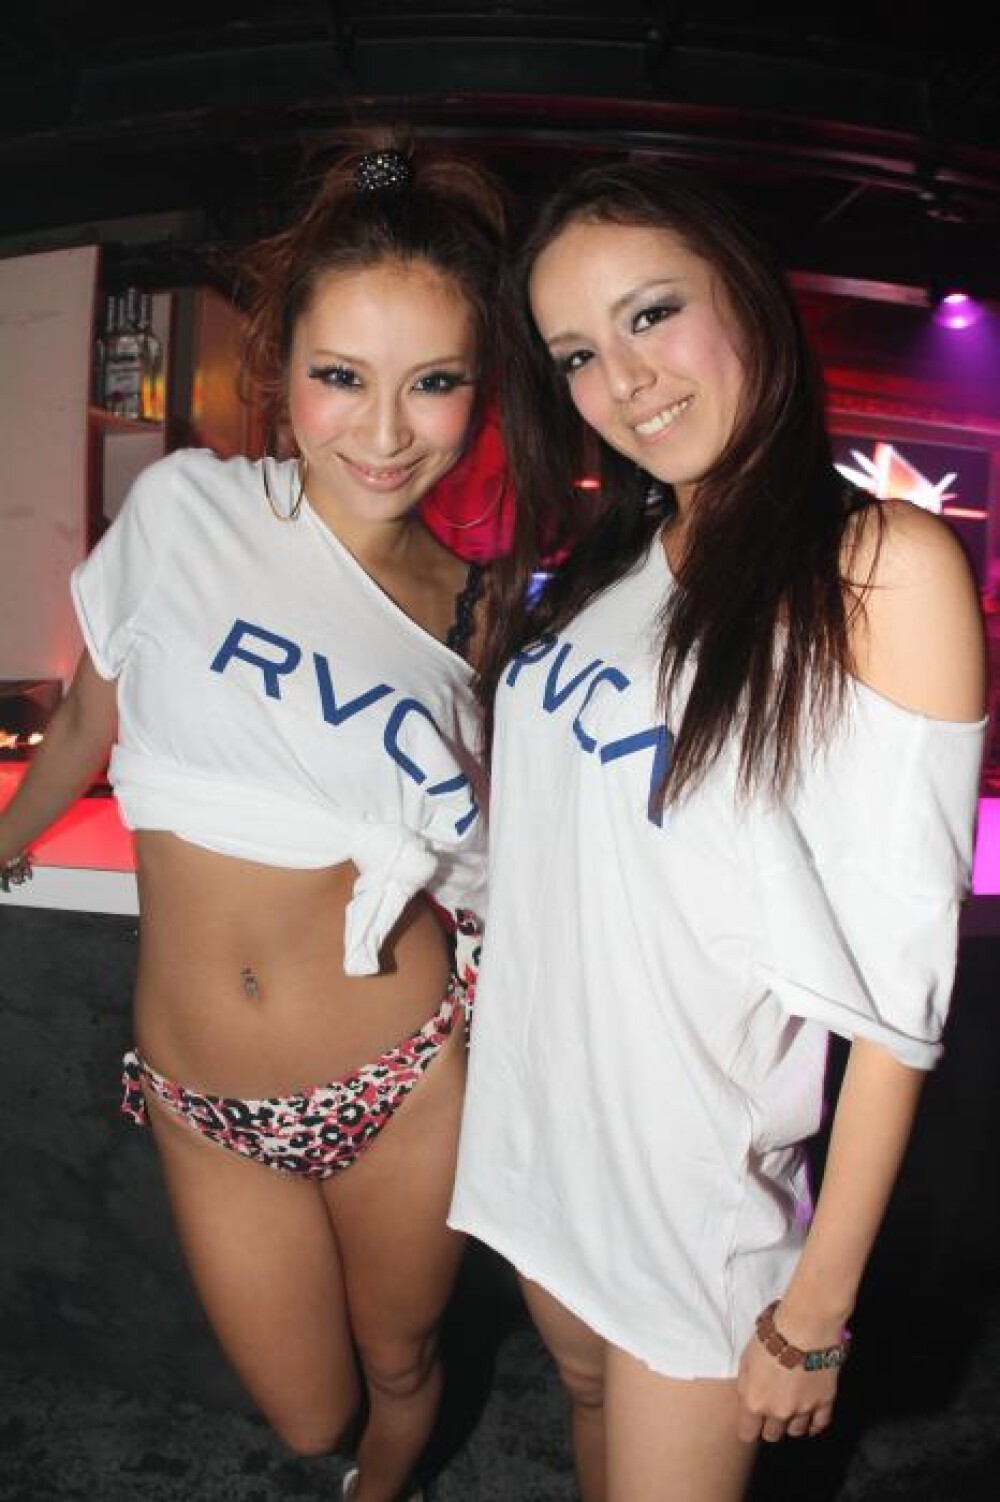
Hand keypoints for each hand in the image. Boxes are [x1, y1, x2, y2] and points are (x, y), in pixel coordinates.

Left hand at [735, 1327, 838, 1442]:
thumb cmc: (771, 1336)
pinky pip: (819, 1424)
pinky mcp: (825, 1403)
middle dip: (769, 1425)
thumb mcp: (745, 1359)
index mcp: (756, 1402)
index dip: (748, 1428)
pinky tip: (810, 1417)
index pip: (747, 1434)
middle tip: (771, 1409)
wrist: (805, 1325)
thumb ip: (745, 1386)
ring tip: (790, 1408)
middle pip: (772, 1435)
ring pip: (795, 1431)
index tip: (751, 1421)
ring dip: (791, 1423)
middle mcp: (779, 1412)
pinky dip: (814, 1423)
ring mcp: (804, 1410)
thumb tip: (748, 1400)